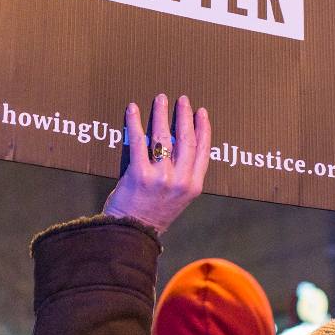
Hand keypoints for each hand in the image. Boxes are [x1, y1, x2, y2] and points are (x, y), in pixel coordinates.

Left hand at [102, 94, 210, 233]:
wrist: (131, 235)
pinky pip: (138, 141)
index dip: (203, 128)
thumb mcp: (177, 199)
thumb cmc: (151, 217)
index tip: (201, 112)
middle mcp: (180, 181)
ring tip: (160, 99)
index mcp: (193, 187)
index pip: (203, 151)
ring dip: (162, 114)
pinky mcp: (139, 175)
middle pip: (186, 140)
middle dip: (184, 116)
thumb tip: (176, 144)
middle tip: (182, 99)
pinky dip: (134, 122)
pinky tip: (132, 109)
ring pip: (164, 137)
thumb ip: (181, 176)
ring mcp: (160, 177)